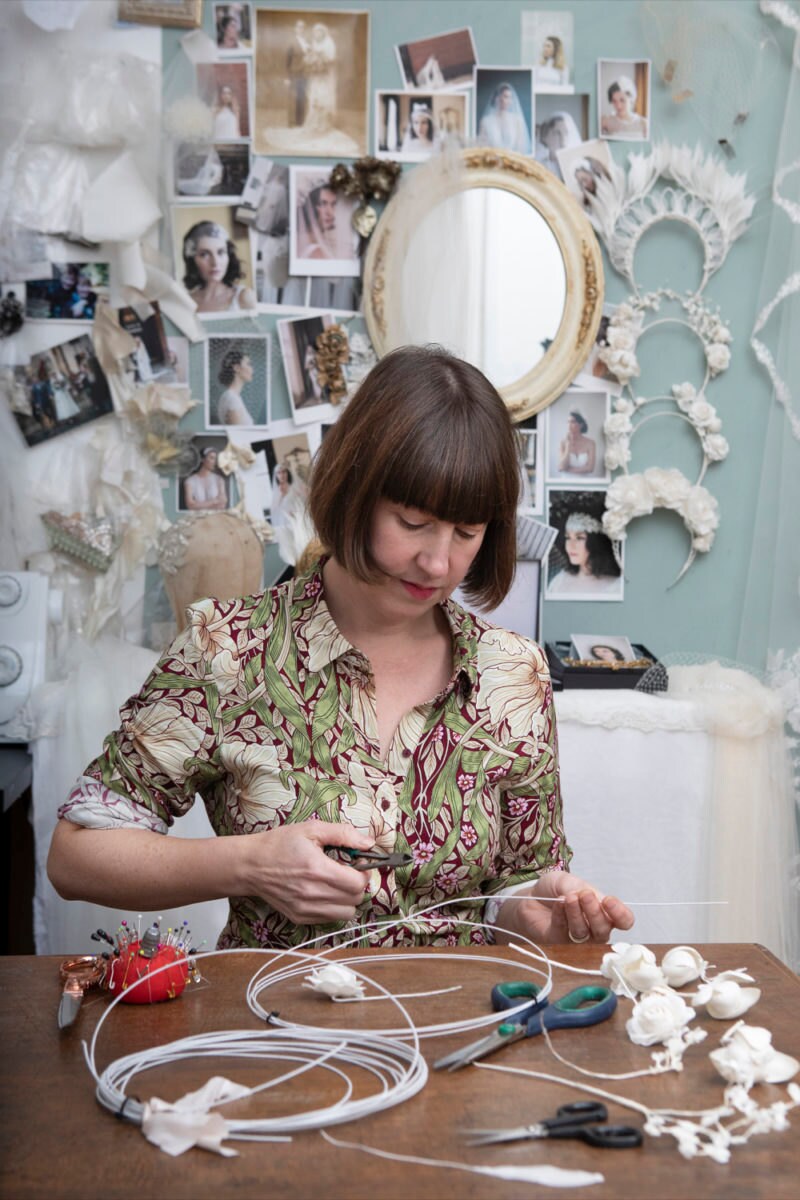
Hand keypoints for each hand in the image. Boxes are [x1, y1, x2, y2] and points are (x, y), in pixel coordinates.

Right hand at [239, 820, 373, 925]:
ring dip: (348, 899)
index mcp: (317, 870)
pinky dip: (333, 907)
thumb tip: (369, 843)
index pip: (358, 883)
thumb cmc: (280, 844)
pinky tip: (323, 892)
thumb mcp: (311, 829)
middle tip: (347, 872)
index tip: (357, 865)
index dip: (364, 873)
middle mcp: (312, 893)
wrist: (250, 865)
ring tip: (336, 884)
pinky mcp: (299, 917)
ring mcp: (305, 909)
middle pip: (355, 900)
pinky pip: (330, 919)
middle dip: (357, 885)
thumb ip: (343, 834)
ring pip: (346, 914)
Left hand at [498, 871, 633, 944]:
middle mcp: (594, 929)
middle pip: (604, 930)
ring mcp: (577, 939)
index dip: (620, 914)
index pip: (624, 921)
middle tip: (584, 895)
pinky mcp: (558, 943)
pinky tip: (557, 903)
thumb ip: (581, 888)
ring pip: (584, 933)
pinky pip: (563, 932)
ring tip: (568, 897)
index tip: (608, 900)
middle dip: (594, 912)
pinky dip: (561, 916)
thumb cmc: (555, 890)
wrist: (530, 897)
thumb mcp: (569, 881)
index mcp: (604, 913)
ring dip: (576, 913)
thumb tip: (590, 897)